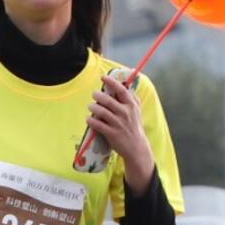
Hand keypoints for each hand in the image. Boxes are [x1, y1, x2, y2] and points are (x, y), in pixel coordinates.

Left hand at [86, 73, 154, 188]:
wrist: (136, 147)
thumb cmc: (134, 127)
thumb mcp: (136, 111)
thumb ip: (131, 99)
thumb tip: (124, 85)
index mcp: (132, 105)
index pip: (121, 90)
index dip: (111, 82)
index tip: (103, 77)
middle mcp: (125, 113)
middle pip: (108, 100)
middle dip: (98, 96)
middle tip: (94, 95)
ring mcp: (118, 123)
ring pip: (101, 111)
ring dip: (92, 108)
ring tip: (91, 107)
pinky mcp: (111, 133)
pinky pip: (97, 124)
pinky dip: (90, 120)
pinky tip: (88, 119)